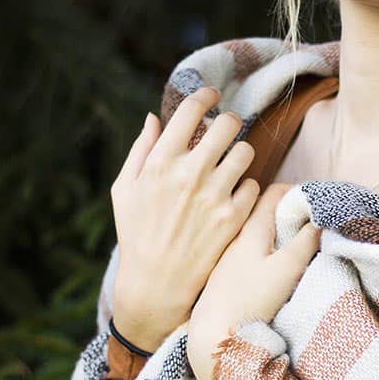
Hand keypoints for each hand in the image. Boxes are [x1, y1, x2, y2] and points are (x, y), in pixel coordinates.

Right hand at [109, 86, 261, 352]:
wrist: (155, 284)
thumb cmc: (136, 233)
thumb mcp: (124, 189)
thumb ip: (140, 150)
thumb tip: (154, 117)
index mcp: (160, 162)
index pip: (192, 110)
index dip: (206, 96)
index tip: (213, 96)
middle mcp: (190, 174)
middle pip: (228, 124)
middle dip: (229, 122)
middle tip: (226, 131)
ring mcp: (214, 196)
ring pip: (246, 151)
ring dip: (239, 154)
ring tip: (230, 165)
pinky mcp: (233, 218)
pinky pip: (254, 185)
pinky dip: (245, 188)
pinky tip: (232, 196)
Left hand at [187, 182, 321, 379]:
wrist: (213, 336)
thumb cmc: (250, 299)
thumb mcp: (287, 268)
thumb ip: (306, 241)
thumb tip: (320, 219)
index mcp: (251, 228)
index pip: (273, 192)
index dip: (296, 191)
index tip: (314, 201)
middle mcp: (236, 237)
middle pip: (263, 210)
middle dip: (287, 210)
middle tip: (309, 222)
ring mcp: (227, 257)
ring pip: (255, 232)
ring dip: (276, 231)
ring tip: (295, 244)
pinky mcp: (224, 277)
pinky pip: (248, 251)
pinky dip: (265, 249)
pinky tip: (272, 267)